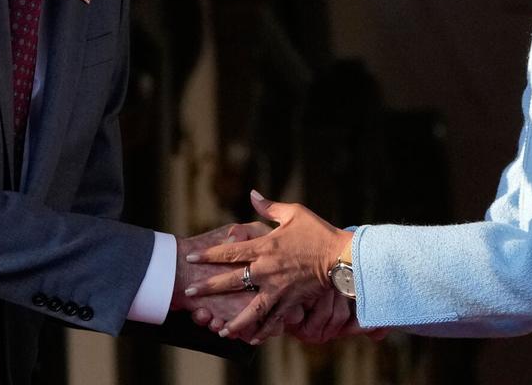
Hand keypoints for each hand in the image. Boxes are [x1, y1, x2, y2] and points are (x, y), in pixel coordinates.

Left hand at [184, 190, 352, 341]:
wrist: (341, 256)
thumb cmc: (317, 231)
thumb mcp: (293, 212)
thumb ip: (269, 207)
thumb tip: (252, 193)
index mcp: (265, 246)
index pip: (230, 251)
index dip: (208, 254)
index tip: (191, 257)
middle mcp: (267, 269)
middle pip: (232, 280)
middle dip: (208, 286)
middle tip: (190, 291)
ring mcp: (278, 288)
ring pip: (250, 308)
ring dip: (234, 319)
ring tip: (219, 328)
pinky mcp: (291, 300)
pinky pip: (274, 318)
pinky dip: (263, 329)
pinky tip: (252, 338)